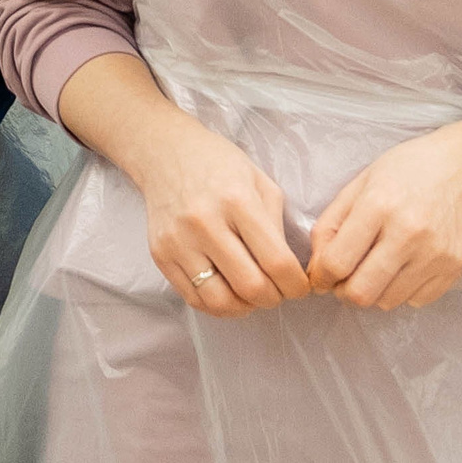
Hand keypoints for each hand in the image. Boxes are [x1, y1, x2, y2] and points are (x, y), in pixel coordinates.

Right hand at [118, 123, 312, 316]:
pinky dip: (218, 305)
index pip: (276, 261)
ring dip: (245, 308)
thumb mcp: (260, 183)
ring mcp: (179, 242)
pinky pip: (193, 298)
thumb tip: (287, 270)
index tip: (300, 288)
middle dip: (274, 299)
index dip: (295, 284)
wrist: (166, 154)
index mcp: (238, 201)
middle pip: (250, 286)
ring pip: (219, 300)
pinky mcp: (161, 256)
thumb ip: (275, 226)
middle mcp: (206, 224)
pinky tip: (230, 294)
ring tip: (254, 297)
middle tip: (279, 293)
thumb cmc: (220, 165)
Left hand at [305, 116, 461, 309]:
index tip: (323, 274)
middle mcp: (409, 233)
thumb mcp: (360, 185)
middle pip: (361, 293)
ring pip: (387, 302)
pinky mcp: (454, 267)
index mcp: (379, 206)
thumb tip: (317, 270)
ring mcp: (435, 254)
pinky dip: (403, 291)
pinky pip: (416, 301)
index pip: (336, 264)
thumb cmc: (406, 170)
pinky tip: (405, 265)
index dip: (321, 276)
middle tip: (347, 277)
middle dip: (344, 292)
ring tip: (378, 266)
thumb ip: (330, 225)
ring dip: (375, 292)